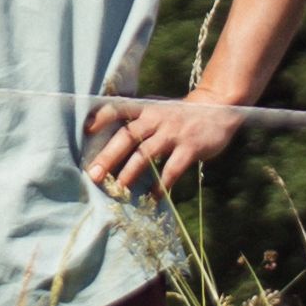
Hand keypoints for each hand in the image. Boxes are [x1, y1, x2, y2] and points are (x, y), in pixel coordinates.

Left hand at [82, 90, 247, 197]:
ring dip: (130, 172)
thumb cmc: (179, 113)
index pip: (119, 108)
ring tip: (118, 189)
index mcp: (145, 108)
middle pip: (128, 136)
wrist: (219, 108)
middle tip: (93, 174)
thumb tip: (105, 136)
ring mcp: (173, 133)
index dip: (102, 117)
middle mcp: (156, 118)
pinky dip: (161, 185)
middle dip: (109, 156)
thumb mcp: (157, 108)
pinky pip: (173, 169)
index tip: (86, 129)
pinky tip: (152, 198)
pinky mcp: (190, 147)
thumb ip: (136, 118)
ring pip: (146, 153)